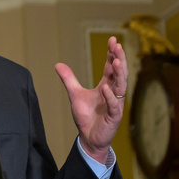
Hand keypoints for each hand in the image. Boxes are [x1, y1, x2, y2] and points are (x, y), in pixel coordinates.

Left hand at [55, 36, 126, 162]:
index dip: (112, 54)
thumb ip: (69, 79)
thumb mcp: (75, 94)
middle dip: (119, 59)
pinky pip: (114, 105)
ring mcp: (116, 104)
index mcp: (106, 86)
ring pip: (121, 86)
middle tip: (117, 46)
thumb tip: (58, 64)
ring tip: (116, 61)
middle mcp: (114, 93)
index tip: (112, 40)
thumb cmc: (86, 117)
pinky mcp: (114, 116)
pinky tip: (105, 87)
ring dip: (119, 74)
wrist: (88, 138)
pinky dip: (110, 96)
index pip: (111, 67)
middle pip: (120, 73)